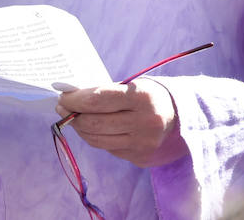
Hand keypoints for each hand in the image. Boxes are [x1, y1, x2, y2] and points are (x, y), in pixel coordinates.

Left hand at [55, 78, 186, 167]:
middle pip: (94, 123)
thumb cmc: (147, 96)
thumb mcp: (130, 85)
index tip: (62, 96)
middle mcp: (146, 123)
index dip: (74, 100)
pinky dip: (96, 138)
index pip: (96, 101)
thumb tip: (67, 95)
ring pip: (97, 140)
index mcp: (142, 98)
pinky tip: (95, 128)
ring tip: (73, 118)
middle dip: (71, 115)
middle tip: (62, 107)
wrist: (181, 118)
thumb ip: (101, 91)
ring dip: (79, 128)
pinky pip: (108, 149)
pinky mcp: (141, 158)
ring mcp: (144, 144)